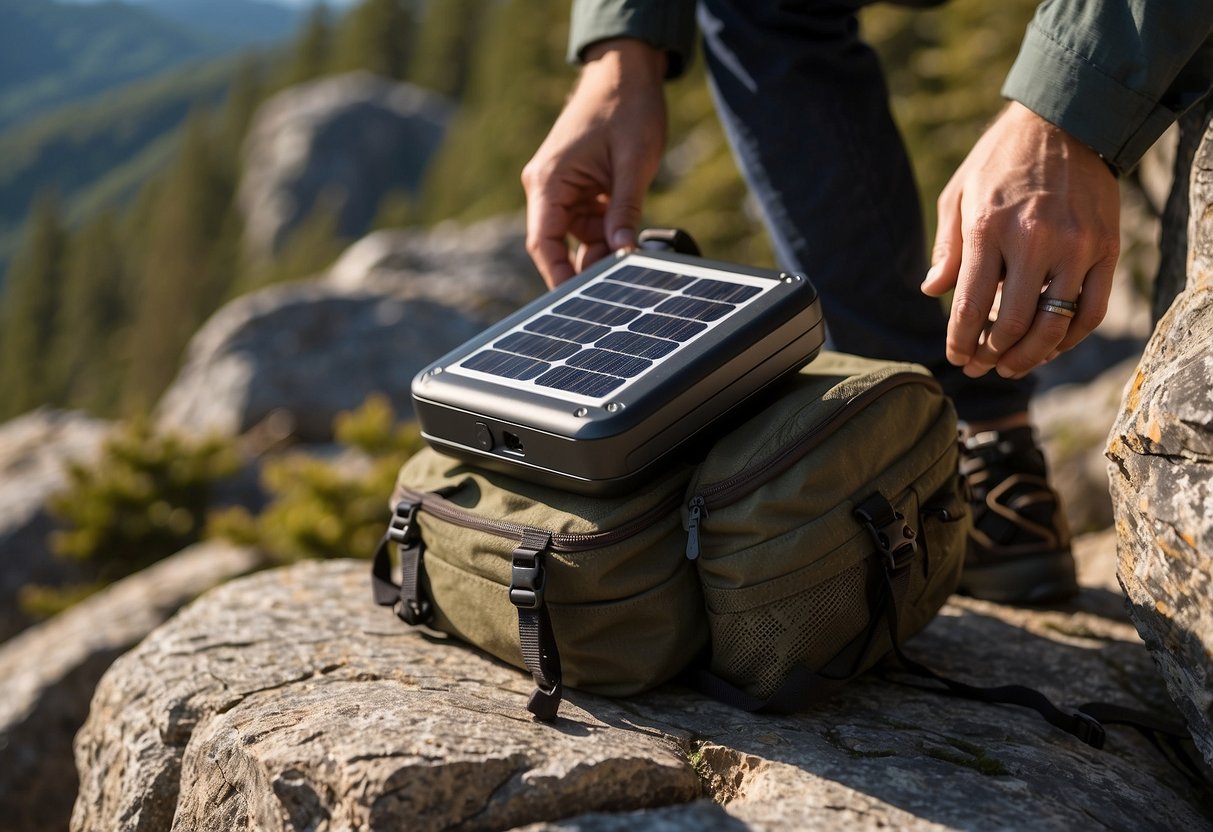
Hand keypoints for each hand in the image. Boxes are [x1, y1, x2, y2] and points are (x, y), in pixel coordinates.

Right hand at [521, 39, 666, 287]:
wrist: (625, 72)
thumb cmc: (626, 107)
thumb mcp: (633, 162)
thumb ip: (626, 209)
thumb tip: (623, 253)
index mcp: (548, 181)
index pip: (543, 242)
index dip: (557, 276)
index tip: (575, 303)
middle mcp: (547, 188)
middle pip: (557, 246)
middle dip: (585, 267)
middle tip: (616, 290)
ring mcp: (561, 189)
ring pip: (577, 238)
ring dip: (603, 249)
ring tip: (631, 259)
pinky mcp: (578, 189)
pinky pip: (589, 224)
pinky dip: (608, 234)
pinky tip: (628, 242)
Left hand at [921, 102, 1119, 378]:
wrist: (1066, 120)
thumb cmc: (1001, 159)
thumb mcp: (960, 193)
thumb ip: (948, 247)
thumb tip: (932, 291)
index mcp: (988, 227)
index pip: (971, 305)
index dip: (960, 341)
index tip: (955, 357)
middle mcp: (1034, 239)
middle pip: (1012, 324)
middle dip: (991, 355)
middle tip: (979, 367)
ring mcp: (1076, 245)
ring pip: (1054, 325)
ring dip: (1030, 356)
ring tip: (1011, 366)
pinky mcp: (1106, 247)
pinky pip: (1091, 310)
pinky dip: (1070, 337)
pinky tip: (1051, 346)